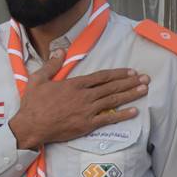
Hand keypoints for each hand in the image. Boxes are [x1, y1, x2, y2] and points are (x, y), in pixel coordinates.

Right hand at [8, 50, 148, 148]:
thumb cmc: (33, 104)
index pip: (101, 76)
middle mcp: (84, 96)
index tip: (130, 71)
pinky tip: (134, 111)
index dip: (118, 73)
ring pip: (113, 100)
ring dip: (130, 95)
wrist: (31, 126)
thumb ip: (52, 64)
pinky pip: (108, 119)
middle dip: (130, 82)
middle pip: (111, 87)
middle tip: (145, 79)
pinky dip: (122, 115)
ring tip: (144, 90)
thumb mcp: (38, 79)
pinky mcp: (87, 125)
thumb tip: (61, 50)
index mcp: (75, 84)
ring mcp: (87, 111)